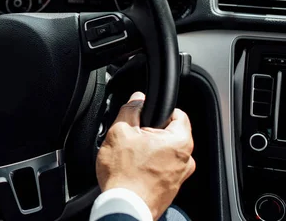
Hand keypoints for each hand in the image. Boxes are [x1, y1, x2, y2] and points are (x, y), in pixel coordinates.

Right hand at [95, 92, 195, 219]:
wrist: (123, 208)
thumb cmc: (124, 174)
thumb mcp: (120, 131)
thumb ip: (130, 109)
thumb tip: (137, 99)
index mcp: (180, 141)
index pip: (177, 113)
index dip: (157, 110)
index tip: (143, 114)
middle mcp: (186, 159)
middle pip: (168, 133)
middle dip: (149, 132)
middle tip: (131, 137)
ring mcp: (179, 176)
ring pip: (163, 151)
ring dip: (147, 150)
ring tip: (129, 156)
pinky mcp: (169, 189)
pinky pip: (160, 168)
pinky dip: (148, 166)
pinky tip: (132, 169)